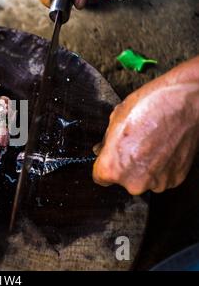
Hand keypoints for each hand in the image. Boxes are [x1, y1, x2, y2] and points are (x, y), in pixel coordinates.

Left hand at [93, 56, 198, 194]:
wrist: (185, 103)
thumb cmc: (149, 107)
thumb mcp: (115, 120)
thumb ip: (106, 142)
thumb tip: (102, 150)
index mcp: (112, 168)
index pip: (100, 177)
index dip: (104, 164)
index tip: (110, 157)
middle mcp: (134, 182)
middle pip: (122, 179)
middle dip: (125, 165)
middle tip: (134, 145)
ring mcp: (157, 183)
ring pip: (143, 178)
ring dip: (144, 166)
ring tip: (151, 143)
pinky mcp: (176, 179)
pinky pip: (161, 176)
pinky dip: (161, 166)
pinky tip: (163, 147)